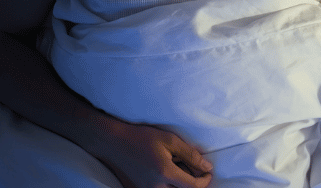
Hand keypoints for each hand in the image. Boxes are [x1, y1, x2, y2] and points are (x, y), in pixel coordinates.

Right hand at [95, 119, 212, 187]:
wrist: (113, 143)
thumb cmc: (141, 138)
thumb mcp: (169, 140)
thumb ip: (190, 155)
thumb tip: (207, 167)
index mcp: (165, 173)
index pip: (193, 186)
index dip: (204, 181)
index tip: (207, 173)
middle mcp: (156, 187)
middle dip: (192, 183)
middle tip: (192, 168)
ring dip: (178, 184)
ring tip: (175, 168)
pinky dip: (165, 184)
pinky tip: (163, 171)